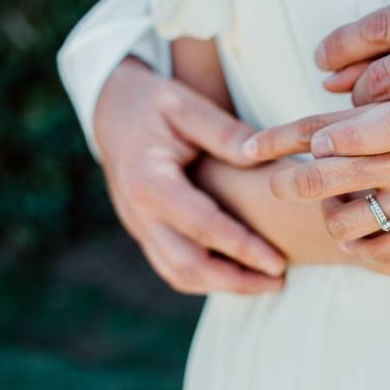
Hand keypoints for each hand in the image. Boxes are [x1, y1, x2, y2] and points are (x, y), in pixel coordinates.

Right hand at [95, 57, 284, 293]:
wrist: (111, 110)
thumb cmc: (153, 104)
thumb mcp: (188, 106)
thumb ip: (225, 132)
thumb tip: (262, 155)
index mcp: (148, 182)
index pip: (202, 227)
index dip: (242, 249)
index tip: (278, 263)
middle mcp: (137, 213)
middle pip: (187, 265)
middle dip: (235, 281)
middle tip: (279, 282)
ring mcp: (137, 226)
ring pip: (178, 274)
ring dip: (222, 285)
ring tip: (264, 283)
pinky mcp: (143, 231)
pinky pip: (171, 266)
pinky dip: (205, 277)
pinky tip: (237, 273)